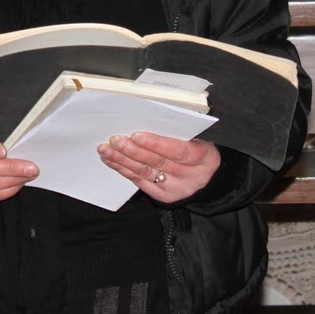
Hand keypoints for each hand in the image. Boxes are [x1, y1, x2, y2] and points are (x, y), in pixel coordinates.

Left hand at [98, 131, 220, 202]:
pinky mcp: (164, 196)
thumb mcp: (198, 137)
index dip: (157, 143)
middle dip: (134, 151)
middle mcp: (193, 178)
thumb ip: (178, 130)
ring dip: (123, 160)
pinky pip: (141, 182)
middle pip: (159, 163)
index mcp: (206, 158)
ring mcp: (178, 189)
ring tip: (106, 149)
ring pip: (146, 173)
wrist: (207, 174)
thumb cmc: (198, 146)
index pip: (179, 151)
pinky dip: (124, 170)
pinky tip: (112, 161)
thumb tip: (145, 117)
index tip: (136, 135)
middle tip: (115, 140)